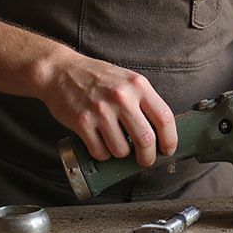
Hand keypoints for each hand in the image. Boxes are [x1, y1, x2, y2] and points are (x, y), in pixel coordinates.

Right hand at [40, 52, 176, 167]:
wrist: (61, 71)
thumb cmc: (97, 77)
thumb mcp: (128, 80)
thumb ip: (144, 101)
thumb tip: (161, 132)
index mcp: (138, 86)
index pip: (164, 118)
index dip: (170, 139)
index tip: (168, 150)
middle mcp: (122, 97)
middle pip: (146, 139)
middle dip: (148, 157)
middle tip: (145, 160)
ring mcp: (101, 110)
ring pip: (121, 150)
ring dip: (121, 155)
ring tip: (117, 146)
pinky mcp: (82, 122)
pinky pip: (100, 152)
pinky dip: (103, 155)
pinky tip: (101, 145)